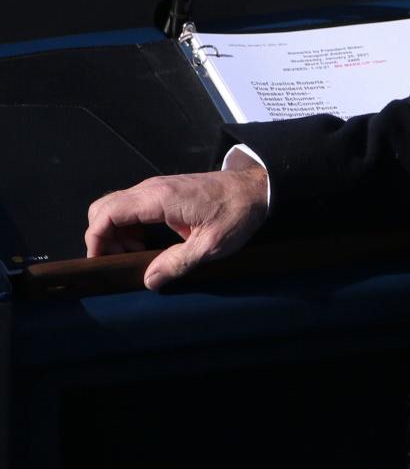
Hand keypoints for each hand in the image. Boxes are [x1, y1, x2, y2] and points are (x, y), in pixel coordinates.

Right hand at [85, 167, 268, 289]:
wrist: (256, 187)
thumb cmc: (237, 212)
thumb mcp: (209, 245)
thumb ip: (176, 263)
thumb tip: (148, 280)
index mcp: (158, 198)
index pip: (107, 213)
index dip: (95, 239)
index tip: (100, 262)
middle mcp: (152, 188)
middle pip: (105, 207)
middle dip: (103, 237)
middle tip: (122, 260)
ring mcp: (157, 187)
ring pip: (117, 206)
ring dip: (117, 233)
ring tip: (136, 255)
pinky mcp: (165, 191)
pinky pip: (133, 206)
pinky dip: (129, 226)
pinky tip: (146, 244)